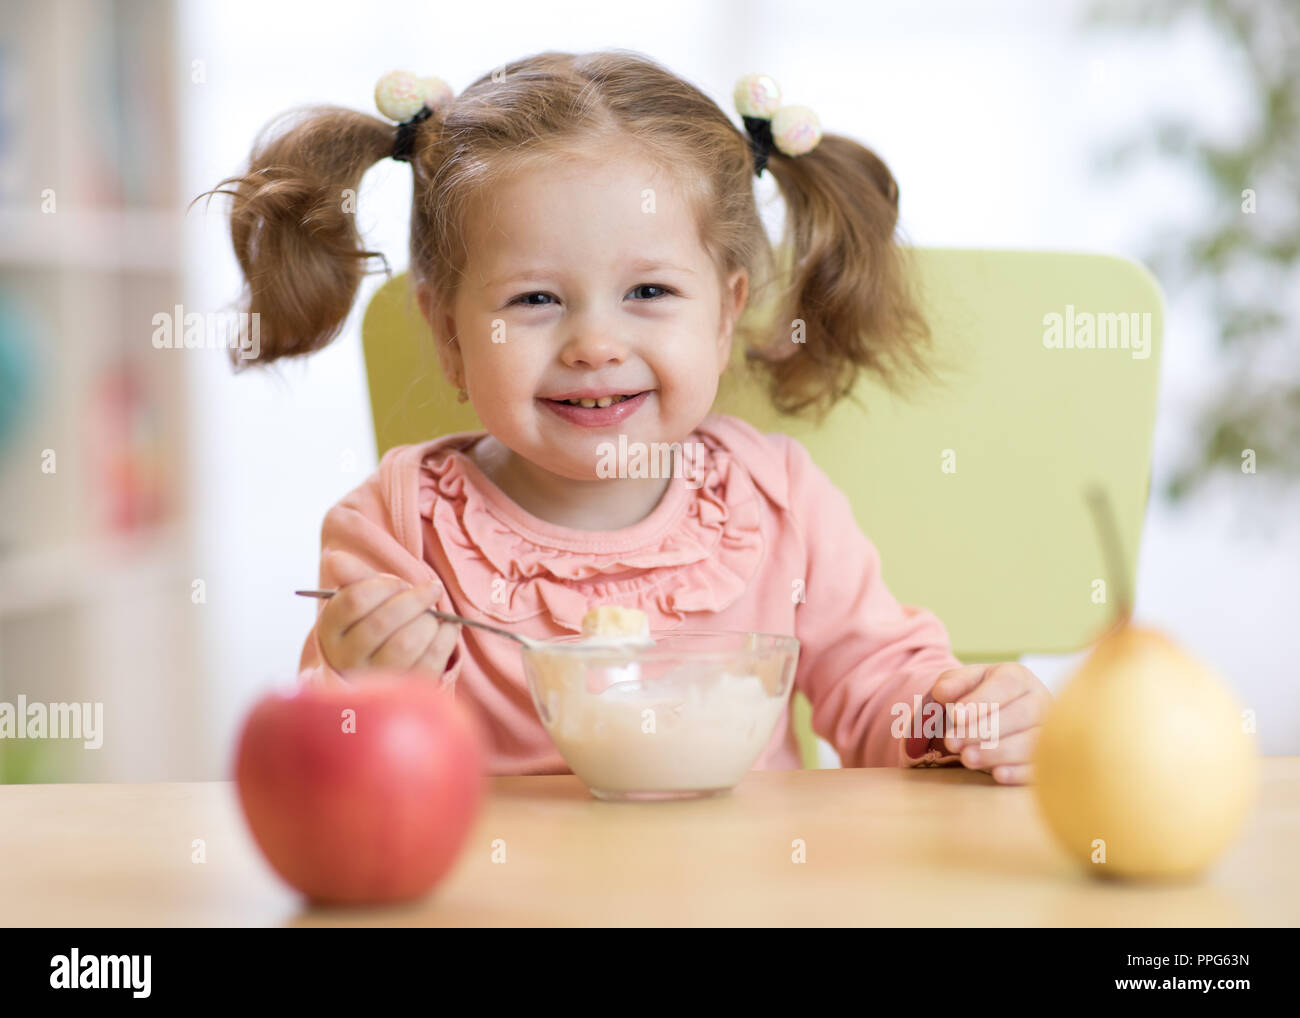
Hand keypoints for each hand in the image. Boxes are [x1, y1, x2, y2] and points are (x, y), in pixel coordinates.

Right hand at [316, 549, 460, 678]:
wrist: (381, 664)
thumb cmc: (373, 619)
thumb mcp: (360, 596)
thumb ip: (352, 575)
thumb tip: (335, 558)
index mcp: (330, 629)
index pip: (354, 600)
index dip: (385, 585)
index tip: (401, 582)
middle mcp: (346, 658)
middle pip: (382, 622)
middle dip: (414, 600)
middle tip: (431, 589)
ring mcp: (375, 679)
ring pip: (405, 644)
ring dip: (428, 621)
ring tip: (434, 614)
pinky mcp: (405, 689)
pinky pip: (430, 661)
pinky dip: (445, 637)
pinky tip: (447, 627)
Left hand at [928, 662, 1052, 784]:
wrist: (997, 715)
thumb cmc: (979, 696)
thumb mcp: (963, 683)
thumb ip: (951, 682)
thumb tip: (942, 692)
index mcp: (1018, 677)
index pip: (1006, 684)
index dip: (981, 701)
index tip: (956, 716)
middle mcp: (1039, 701)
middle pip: (1021, 714)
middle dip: (984, 730)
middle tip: (952, 742)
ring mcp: (1048, 731)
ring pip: (1032, 742)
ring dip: (998, 752)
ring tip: (966, 758)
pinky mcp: (1047, 758)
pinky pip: (1039, 766)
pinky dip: (1019, 771)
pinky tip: (997, 774)